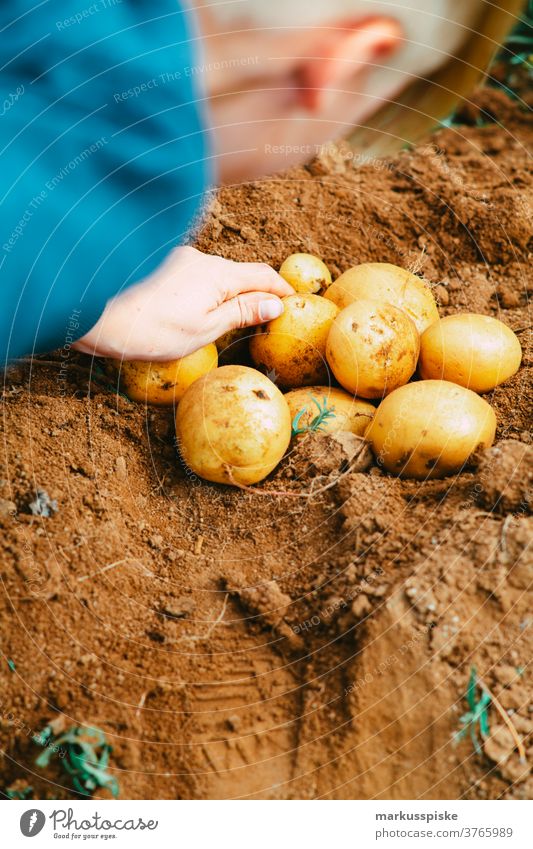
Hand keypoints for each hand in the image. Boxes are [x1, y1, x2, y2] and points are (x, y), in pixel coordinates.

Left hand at [73, 246, 292, 360]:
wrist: (88, 308)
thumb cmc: (147, 326)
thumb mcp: (202, 330)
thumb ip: (238, 314)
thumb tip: (274, 304)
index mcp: (218, 275)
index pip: (262, 276)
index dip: (281, 289)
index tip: (292, 302)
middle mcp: (198, 260)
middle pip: (236, 274)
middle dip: (251, 292)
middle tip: (262, 317)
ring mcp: (173, 260)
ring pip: (208, 276)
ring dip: (220, 293)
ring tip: (219, 321)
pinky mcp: (152, 267)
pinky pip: (185, 278)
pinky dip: (195, 292)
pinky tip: (181, 312)